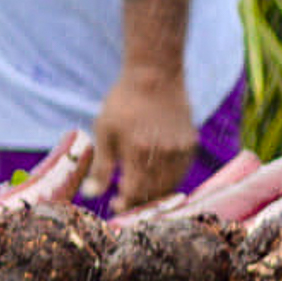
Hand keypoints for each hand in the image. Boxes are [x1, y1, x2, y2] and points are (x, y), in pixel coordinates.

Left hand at [87, 67, 197, 214]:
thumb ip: (101, 167)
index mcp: (139, 152)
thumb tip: (90, 195)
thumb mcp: (104, 132)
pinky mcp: (191, 144)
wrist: (155, 75)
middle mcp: (164, 154)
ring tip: (137, 187)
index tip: (114, 205)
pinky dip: (167, 179)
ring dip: (154, 193)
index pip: (135, 193)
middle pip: (154, 193)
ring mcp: (181, 149)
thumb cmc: (123, 102)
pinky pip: (181, 172)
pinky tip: (153, 174)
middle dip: (138, 202)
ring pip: (170, 185)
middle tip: (122, 200)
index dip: (124, 205)